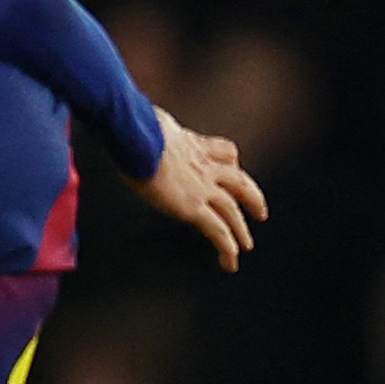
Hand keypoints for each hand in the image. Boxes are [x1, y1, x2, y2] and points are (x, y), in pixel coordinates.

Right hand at [130, 113, 263, 270]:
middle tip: (260, 212)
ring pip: (232, 210)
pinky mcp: (193, 206)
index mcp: (194, 145)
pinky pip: (218, 230)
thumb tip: (124, 124)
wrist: (138, 137)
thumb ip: (145, 127)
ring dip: (240, 230)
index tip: (234, 168)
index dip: (231, 161)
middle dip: (252, 197)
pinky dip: (227, 246)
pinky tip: (231, 260)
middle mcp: (204, 165)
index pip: (224, 151)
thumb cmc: (134, 127)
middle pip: (239, 181)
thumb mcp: (145, 122)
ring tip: (246, 245)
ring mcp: (202, 186)